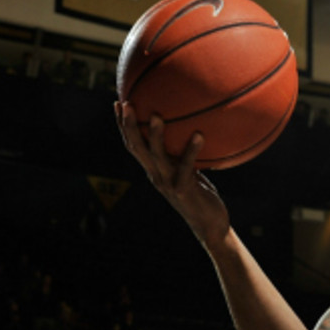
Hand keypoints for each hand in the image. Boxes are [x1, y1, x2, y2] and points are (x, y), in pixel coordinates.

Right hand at [114, 101, 229, 244]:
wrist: (210, 226)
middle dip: (129, 125)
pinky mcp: (183, 190)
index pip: (133, 146)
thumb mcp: (189, 172)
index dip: (124, 126)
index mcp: (155, 171)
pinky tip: (199, 135)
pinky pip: (186, 167)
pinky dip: (191, 150)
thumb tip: (191, 130)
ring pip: (156, 157)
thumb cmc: (202, 196)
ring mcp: (168, 184)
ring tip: (157, 115)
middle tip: (126, 103)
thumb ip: (183, 156)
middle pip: (136, 148)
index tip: (119, 104)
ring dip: (155, 136)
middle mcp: (156, 176)